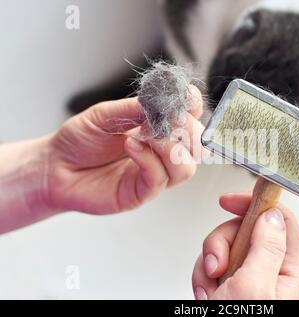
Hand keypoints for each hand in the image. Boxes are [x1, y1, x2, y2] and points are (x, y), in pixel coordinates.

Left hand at [43, 86, 203, 214]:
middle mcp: (162, 152)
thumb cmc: (80, 140)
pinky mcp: (142, 192)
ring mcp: (155, 173)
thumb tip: (160, 103)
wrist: (56, 166)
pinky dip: (149, 159)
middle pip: (197, 145)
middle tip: (166, 120)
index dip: (193, 105)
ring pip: (187, 167)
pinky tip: (130, 147)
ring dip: (170, 148)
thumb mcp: (106, 115)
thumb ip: (134, 109)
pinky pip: (160, 179)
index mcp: (159, 128)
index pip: (192, 116)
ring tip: (144, 135)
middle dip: (187, 130)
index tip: (185, 97)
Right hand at [192, 193, 298, 299]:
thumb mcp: (254, 287)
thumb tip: (270, 214)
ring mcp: (249, 279)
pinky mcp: (230, 285)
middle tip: (218, 264)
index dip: (256, 205)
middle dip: (223, 243)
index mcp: (289, 273)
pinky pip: (212, 263)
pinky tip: (206, 293)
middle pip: (246, 230)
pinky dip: (203, 276)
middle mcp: (271, 273)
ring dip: (210, 263)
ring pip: (226, 246)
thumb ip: (266, 247)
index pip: (281, 220)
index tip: (231, 201)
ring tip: (211, 286)